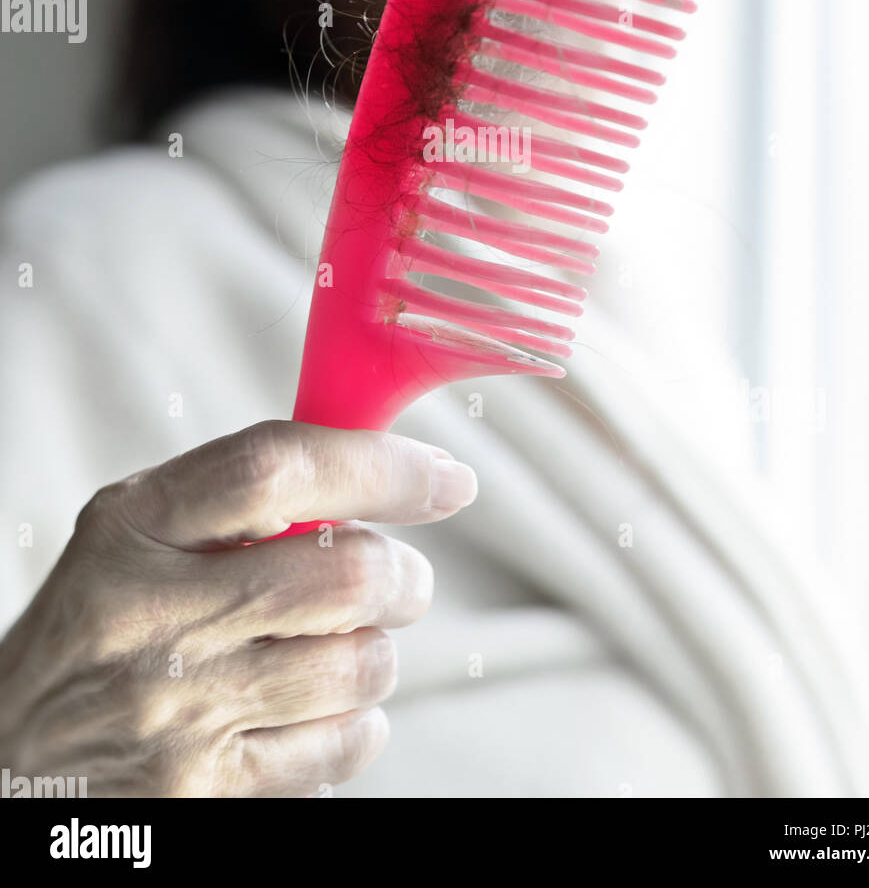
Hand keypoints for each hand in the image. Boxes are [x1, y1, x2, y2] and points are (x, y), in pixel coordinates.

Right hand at [0, 419, 476, 796]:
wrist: (15, 747)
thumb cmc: (101, 617)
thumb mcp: (136, 526)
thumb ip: (238, 492)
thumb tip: (377, 465)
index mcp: (137, 529)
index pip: (275, 471)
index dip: (378, 465)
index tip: (441, 476)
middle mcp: (156, 616)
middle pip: (343, 575)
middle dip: (403, 572)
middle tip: (401, 575)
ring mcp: (180, 710)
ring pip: (359, 663)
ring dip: (380, 645)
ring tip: (348, 638)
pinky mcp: (205, 789)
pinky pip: (342, 745)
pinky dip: (359, 718)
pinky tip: (324, 700)